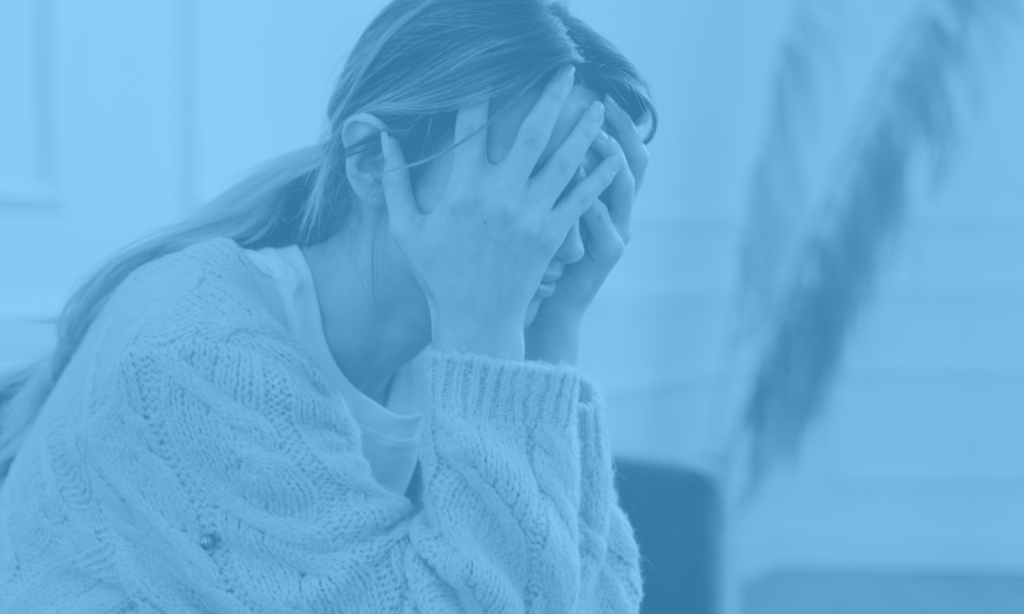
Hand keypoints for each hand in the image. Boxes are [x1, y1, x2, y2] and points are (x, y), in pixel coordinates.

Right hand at [379, 65, 623, 358]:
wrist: (475, 321)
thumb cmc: (438, 275)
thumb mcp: (405, 228)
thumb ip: (393, 182)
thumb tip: (382, 138)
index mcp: (462, 190)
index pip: (472, 128)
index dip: (482, 95)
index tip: (493, 70)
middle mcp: (500, 196)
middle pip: (532, 133)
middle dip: (551, 97)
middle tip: (567, 70)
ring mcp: (530, 215)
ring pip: (565, 161)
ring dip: (585, 130)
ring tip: (600, 106)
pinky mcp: (552, 236)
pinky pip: (581, 200)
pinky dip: (600, 178)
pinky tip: (615, 157)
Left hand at [529, 94, 650, 330]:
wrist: (546, 307)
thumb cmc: (537, 256)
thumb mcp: (544, 210)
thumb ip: (544, 174)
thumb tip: (528, 127)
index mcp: (605, 195)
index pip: (620, 146)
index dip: (617, 120)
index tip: (599, 91)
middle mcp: (618, 210)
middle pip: (635, 160)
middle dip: (622, 130)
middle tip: (602, 104)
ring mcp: (616, 232)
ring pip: (624, 190)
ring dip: (609, 161)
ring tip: (593, 137)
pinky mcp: (606, 256)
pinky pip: (606, 227)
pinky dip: (595, 207)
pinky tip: (582, 192)